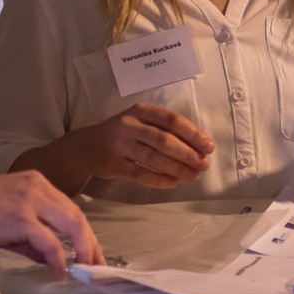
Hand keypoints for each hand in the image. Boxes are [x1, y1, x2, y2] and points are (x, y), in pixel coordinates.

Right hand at [0, 171, 104, 279]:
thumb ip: (30, 237)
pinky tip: (59, 272)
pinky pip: (50, 242)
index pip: (69, 208)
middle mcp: (37, 187)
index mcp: (34, 182)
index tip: (90, 251)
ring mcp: (30, 201)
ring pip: (73, 225)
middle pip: (77, 216)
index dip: (83, 232)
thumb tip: (49, 257)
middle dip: (91, 243)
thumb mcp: (6, 220)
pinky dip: (59, 259)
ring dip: (84, 249)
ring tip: (86, 269)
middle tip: (97, 264)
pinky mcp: (21, 218)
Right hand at [69, 103, 213, 189]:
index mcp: (141, 110)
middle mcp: (129, 124)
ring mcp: (119, 144)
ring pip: (154, 158)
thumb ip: (164, 130)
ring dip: (177, 168)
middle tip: (204, 165)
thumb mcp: (140, 123)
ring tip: (193, 176)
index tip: (209, 147)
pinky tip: (173, 183)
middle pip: (164, 139)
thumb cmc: (122, 135)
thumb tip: (198, 148)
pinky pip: (140, 173)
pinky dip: (159, 180)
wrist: (85, 147)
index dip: (193, 134)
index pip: (172, 120)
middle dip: (188, 153)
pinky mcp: (112, 163)